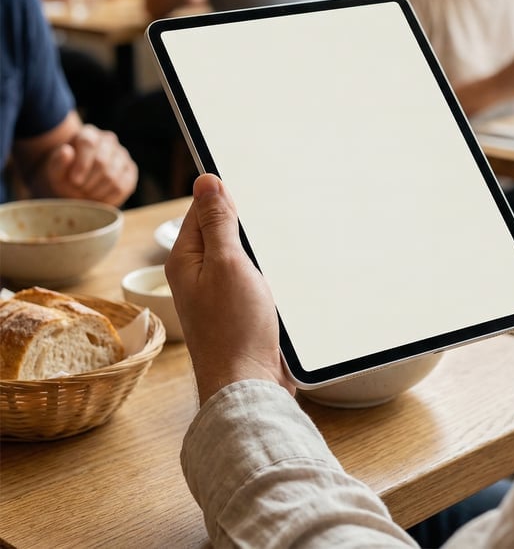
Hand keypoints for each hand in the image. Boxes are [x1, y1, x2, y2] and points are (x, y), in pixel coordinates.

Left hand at [43, 125, 136, 205]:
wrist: (79, 187)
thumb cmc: (65, 176)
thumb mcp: (55, 171)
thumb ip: (58, 162)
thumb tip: (67, 151)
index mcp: (88, 133)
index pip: (88, 143)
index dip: (82, 164)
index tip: (74, 181)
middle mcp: (108, 140)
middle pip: (102, 162)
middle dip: (88, 181)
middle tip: (79, 190)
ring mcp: (122, 155)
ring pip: (113, 177)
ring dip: (97, 191)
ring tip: (88, 193)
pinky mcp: (131, 170)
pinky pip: (122, 187)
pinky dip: (109, 198)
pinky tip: (99, 198)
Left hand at [165, 174, 294, 404]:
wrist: (247, 384)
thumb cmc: (234, 328)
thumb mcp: (227, 263)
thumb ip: (217, 223)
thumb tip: (206, 181)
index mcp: (185, 259)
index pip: (201, 209)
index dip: (224, 196)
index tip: (251, 185)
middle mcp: (196, 274)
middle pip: (218, 231)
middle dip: (242, 220)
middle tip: (268, 214)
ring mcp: (216, 292)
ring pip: (236, 254)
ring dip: (254, 246)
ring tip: (274, 241)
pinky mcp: (236, 308)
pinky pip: (247, 276)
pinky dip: (261, 268)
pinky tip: (277, 268)